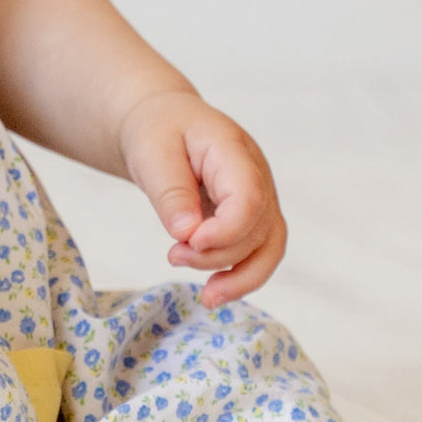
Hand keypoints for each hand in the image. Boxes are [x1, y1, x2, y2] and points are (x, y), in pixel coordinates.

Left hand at [118, 90, 286, 308]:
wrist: (164, 123)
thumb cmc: (158, 131)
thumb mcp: (151, 153)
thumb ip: (170, 192)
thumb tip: (187, 234)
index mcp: (233, 151)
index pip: (249, 198)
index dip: (226, 231)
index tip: (190, 242)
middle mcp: (258, 175)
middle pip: (258, 230)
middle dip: (217, 256)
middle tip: (173, 256)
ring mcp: (261, 197)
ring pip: (270, 248)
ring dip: (241, 279)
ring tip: (207, 298)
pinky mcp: (253, 217)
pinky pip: (260, 253)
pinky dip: (241, 277)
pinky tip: (215, 292)